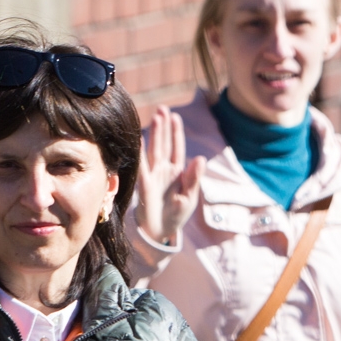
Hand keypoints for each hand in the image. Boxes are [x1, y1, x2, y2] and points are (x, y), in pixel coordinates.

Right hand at [137, 107, 203, 245]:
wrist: (161, 232)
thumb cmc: (177, 215)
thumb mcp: (190, 198)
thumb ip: (195, 178)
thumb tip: (201, 158)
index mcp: (178, 172)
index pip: (177, 148)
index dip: (176, 133)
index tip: (175, 117)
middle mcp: (165, 170)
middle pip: (164, 144)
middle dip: (164, 127)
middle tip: (162, 109)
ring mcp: (154, 176)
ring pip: (155, 150)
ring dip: (155, 134)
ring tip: (156, 117)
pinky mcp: (145, 184)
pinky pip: (142, 165)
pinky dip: (140, 152)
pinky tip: (139, 139)